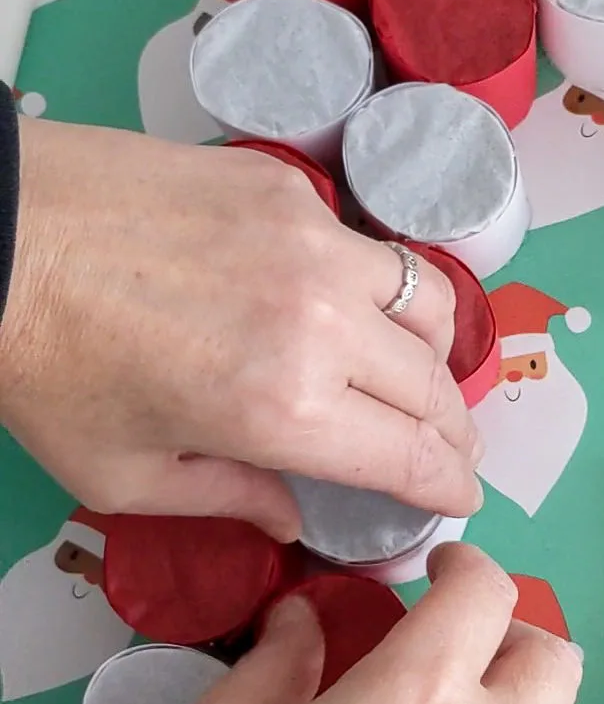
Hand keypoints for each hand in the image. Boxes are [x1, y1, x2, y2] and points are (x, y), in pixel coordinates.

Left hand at [0, 118, 481, 538]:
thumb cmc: (43, 362)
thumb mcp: (121, 474)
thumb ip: (228, 499)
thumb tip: (292, 513)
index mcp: (283, 410)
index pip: (414, 456)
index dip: (450, 485)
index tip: (461, 497)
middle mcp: (321, 324)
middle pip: (437, 386)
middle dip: (456, 433)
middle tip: (451, 453)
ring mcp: (313, 244)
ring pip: (427, 306)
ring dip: (435, 357)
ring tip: (418, 381)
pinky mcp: (290, 191)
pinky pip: (371, 250)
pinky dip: (383, 292)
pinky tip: (350, 310)